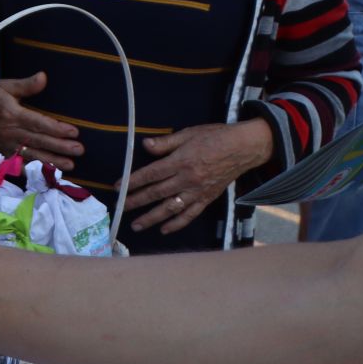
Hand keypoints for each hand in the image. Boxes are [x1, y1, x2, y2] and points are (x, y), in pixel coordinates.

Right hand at [0, 71, 82, 170]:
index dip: (56, 129)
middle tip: (79, 150)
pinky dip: (35, 166)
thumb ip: (26, 85)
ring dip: (51, 160)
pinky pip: (20, 161)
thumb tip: (44, 77)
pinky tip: (49, 171)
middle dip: (60, 147)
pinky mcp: (2, 150)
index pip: (38, 123)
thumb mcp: (6, 85)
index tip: (74, 132)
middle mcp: (9, 131)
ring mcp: (5, 143)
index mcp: (11, 114)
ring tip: (70, 165)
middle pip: (38, 141)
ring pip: (32, 154)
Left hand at [123, 119, 273, 234]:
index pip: (150, 175)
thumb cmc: (216, 137)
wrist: (245, 148)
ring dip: (152, 218)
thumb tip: (145, 145)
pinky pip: (190, 214)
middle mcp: (188, 179)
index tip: (118, 188)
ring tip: (137, 225)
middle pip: (156, 193)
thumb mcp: (188, 133)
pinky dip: (177, 224)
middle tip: (120, 209)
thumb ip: (165, 143)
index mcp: (180, 162)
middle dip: (136, 202)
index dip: (132, 182)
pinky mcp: (208, 198)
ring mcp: (198, 191)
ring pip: (171, 208)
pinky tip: (164, 230)